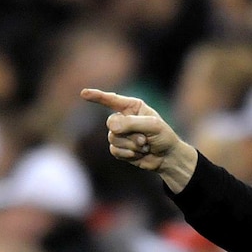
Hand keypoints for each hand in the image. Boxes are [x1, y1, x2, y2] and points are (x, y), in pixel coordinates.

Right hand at [80, 88, 196, 191]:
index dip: (97, 96)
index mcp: (132, 107)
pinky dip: (128, 154)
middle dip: (128, 133)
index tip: (84, 94)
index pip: (111, 100)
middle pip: (111, 123)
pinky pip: (114, 150)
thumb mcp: (153, 126)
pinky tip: (139, 154)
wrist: (167, 157)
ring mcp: (120, 133)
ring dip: (131, 145)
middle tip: (144, 139)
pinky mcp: (119, 148)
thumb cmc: (164, 137)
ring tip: (144, 146)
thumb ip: (131, 123)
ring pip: (112, 138)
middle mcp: (124, 118)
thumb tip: (111, 128)